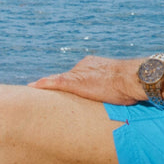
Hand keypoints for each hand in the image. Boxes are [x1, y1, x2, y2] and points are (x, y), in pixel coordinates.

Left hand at [30, 55, 144, 103]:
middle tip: (47, 92)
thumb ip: (118, 89)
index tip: (73, 89)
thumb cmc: (132, 84)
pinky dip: (43, 84)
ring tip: (34, 90)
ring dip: (47, 86)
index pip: (79, 74)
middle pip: (67, 77)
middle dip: (59, 85)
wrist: (132, 78)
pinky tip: (32, 87)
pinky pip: (54, 82)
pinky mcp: (74, 82)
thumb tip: (126, 98)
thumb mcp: (123, 86)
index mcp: (94, 65)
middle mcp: (83, 66)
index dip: (75, 83)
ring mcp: (78, 73)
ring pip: (58, 80)